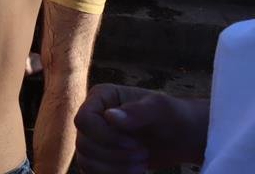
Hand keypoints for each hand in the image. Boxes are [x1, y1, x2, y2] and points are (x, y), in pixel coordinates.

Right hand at [74, 84, 208, 173]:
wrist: (181, 136)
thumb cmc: (172, 115)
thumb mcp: (160, 109)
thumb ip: (137, 111)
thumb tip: (109, 117)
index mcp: (100, 97)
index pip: (84, 120)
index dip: (106, 137)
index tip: (135, 143)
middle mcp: (92, 116)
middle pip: (83, 144)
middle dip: (115, 156)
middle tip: (144, 154)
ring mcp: (94, 138)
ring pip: (85, 161)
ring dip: (114, 169)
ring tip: (142, 165)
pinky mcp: (99, 157)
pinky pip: (92, 172)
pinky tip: (135, 172)